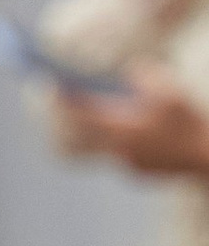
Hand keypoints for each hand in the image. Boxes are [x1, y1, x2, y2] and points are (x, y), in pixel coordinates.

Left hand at [55, 60, 208, 178]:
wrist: (207, 156)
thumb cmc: (189, 121)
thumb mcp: (169, 90)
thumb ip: (142, 76)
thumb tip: (126, 71)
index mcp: (122, 130)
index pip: (83, 115)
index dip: (65, 100)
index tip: (52, 86)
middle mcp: (119, 151)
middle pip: (88, 132)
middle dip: (78, 114)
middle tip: (69, 99)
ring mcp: (127, 165)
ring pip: (107, 144)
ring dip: (105, 128)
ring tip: (110, 111)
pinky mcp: (137, 174)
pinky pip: (124, 154)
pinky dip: (126, 142)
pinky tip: (134, 131)